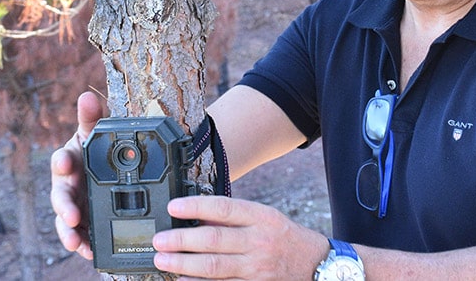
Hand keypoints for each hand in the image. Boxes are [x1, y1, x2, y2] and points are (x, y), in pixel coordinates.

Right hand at [50, 91, 106, 259]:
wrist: (104, 169)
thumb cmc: (93, 150)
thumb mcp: (94, 133)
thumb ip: (91, 117)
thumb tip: (86, 95)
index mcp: (70, 161)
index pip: (61, 160)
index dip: (63, 162)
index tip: (67, 163)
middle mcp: (67, 185)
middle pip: (60, 196)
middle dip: (65, 206)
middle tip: (71, 216)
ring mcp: (73, 205)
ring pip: (64, 220)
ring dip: (67, 232)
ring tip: (73, 242)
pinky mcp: (81, 221)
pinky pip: (78, 234)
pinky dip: (81, 244)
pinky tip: (87, 252)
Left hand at [152, 196, 327, 279]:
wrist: (315, 266)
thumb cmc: (284, 238)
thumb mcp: (265, 218)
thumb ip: (234, 218)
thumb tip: (197, 216)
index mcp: (261, 217)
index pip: (224, 208)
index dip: (196, 207)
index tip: (174, 207)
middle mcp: (259, 242)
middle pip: (214, 240)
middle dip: (182, 240)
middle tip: (160, 240)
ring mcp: (257, 268)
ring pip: (214, 267)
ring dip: (184, 264)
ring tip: (162, 261)